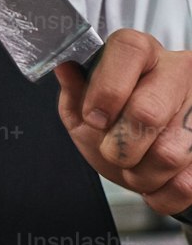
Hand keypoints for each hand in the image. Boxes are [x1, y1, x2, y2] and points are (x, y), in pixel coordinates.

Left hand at [54, 31, 191, 217]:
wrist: (152, 164)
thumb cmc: (118, 129)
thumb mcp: (85, 112)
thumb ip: (75, 94)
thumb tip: (66, 69)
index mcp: (141, 56)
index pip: (128, 50)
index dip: (106, 90)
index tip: (95, 119)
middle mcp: (179, 71)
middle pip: (146, 112)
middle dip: (120, 149)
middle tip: (116, 154)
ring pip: (169, 154)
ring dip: (143, 176)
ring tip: (140, 167)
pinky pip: (186, 182)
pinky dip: (164, 194)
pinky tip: (160, 179)